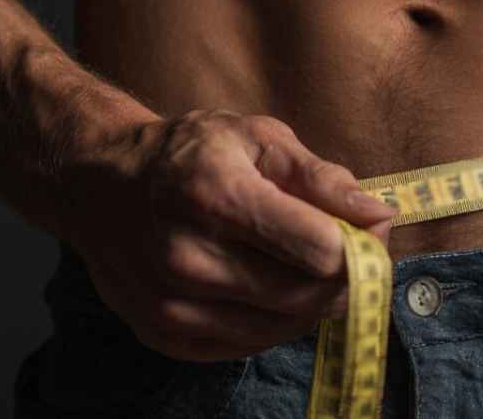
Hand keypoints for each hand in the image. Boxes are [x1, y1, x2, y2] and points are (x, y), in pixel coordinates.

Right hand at [62, 109, 396, 361]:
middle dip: (346, 276)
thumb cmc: (190, 154)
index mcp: (217, 198)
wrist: (101, 184)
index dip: (362, 246)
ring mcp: (171, 305)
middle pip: (306, 295)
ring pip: (283, 325)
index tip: (373, 230)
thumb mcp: (259, 139)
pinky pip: (250, 344)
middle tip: (355, 249)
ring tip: (309, 262)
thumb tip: (380, 215)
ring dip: (314, 300)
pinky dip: (277, 320)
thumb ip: (323, 178)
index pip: (319, 250)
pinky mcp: (165, 335)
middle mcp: (187, 259)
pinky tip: (273, 284)